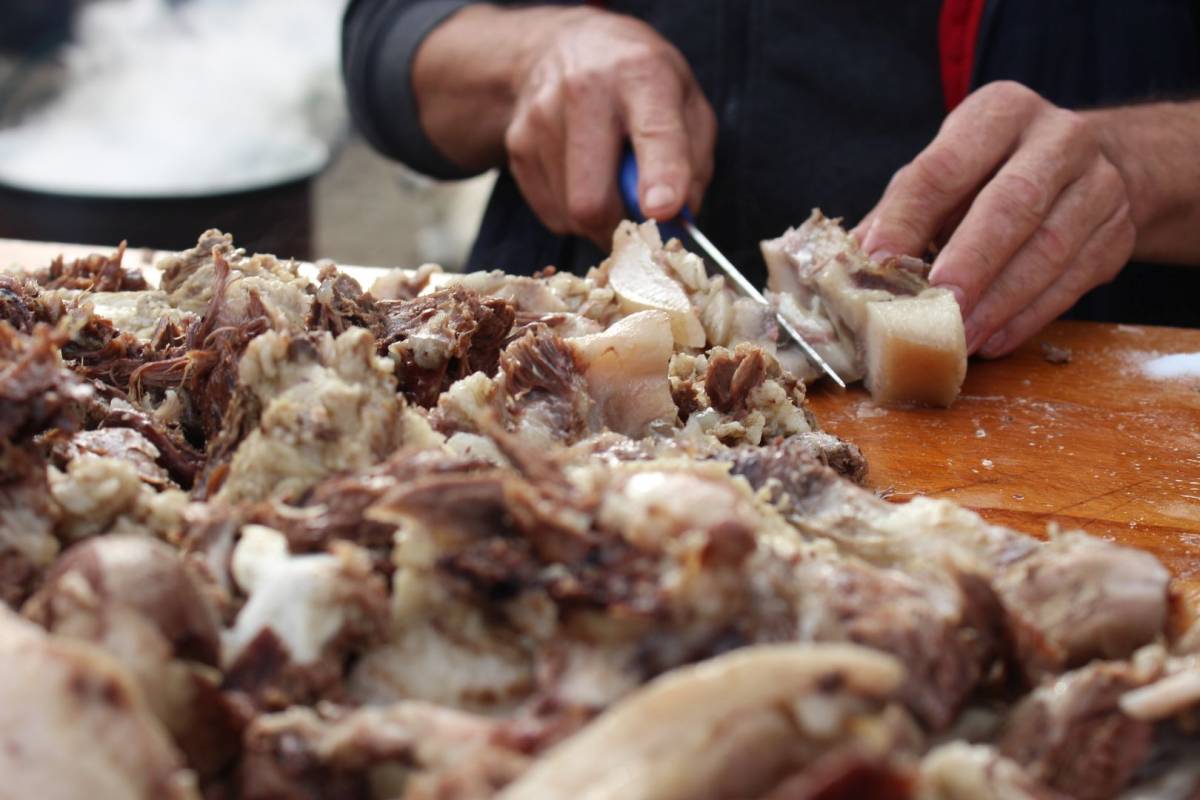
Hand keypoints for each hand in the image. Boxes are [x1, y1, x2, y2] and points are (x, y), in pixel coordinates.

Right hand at [504, 9, 716, 244]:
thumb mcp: (685, 101)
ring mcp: (541, 118)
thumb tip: (678, 219)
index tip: (662, 210)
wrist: (567, 48)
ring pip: (571, 213)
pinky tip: (584, 178)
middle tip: (640, 223)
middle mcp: (584, 90)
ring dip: (599, 219)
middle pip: (592, 197)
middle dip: (622, 227)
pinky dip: (574, 213)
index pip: (653, 132)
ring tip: (611, 183)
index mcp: (640, 74)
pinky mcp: (516, 144)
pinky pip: (552, 212)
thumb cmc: (637, 81)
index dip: (660, 176)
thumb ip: (693, 161)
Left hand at [856, 81, 1135, 356]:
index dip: (908, 217)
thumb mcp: (945, 173)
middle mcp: (1058, 138)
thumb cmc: (991, 175)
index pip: (945, 165)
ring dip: (1000, 301)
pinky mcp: (1117, 232)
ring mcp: (1099, 184)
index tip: (877, 261)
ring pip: (1050, 248)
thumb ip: (899, 214)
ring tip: (959, 336)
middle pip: (1014, 202)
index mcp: (999, 113)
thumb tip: (845, 269)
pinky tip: (994, 339)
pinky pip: (1073, 281)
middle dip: (972, 258)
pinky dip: (1029, 317)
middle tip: (938, 303)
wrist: (1090, 169)